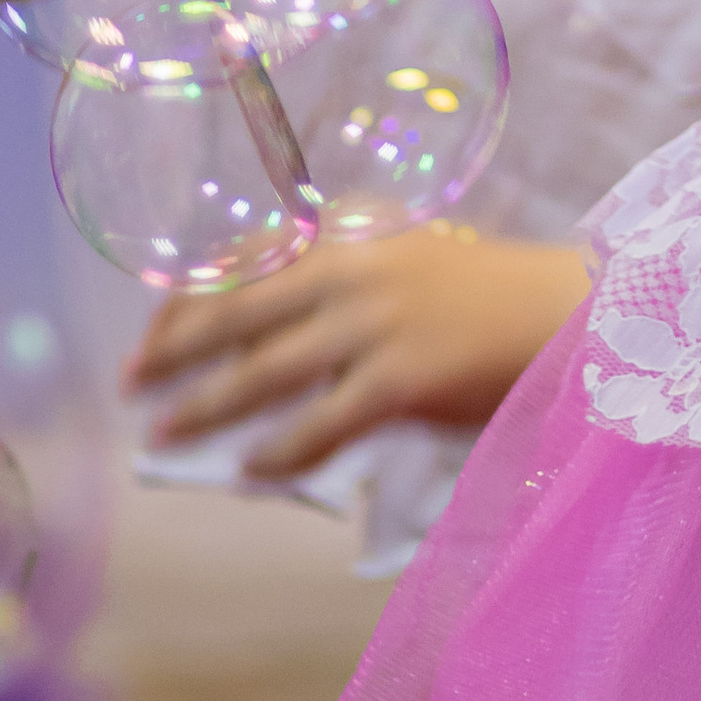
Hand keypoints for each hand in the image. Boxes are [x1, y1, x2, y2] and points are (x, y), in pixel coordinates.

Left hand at [124, 227, 591, 480]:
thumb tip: (262, 328)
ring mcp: (377, 323)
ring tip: (167, 432)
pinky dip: (279, 450)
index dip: (192, 292)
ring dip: (206, 406)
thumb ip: (342, 280)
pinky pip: (320, 425)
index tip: (155, 324)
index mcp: (356, 232)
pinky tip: (252, 468)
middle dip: (175, 347)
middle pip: (239, 308)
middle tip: (131, 380)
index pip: (249, 254)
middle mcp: (356, 268)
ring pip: (264, 370)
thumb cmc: (489, 292)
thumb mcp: (407, 259)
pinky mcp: (400, 379)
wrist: (569, 312)